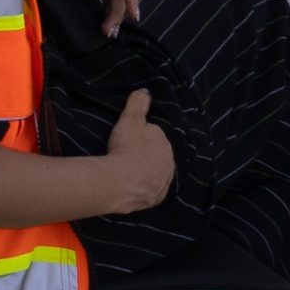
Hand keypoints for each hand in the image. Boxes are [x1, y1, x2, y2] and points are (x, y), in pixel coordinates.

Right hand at [102, 88, 175, 213]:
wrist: (119, 182)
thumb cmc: (124, 148)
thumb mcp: (129, 119)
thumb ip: (138, 102)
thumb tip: (146, 91)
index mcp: (165, 141)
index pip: (153, 134)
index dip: (138, 135)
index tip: (126, 139)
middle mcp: (169, 162)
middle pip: (155, 153)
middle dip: (144, 152)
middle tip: (125, 153)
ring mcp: (164, 181)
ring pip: (155, 171)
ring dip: (145, 170)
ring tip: (127, 169)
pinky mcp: (157, 197)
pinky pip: (151, 188)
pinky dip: (143, 186)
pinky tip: (131, 184)